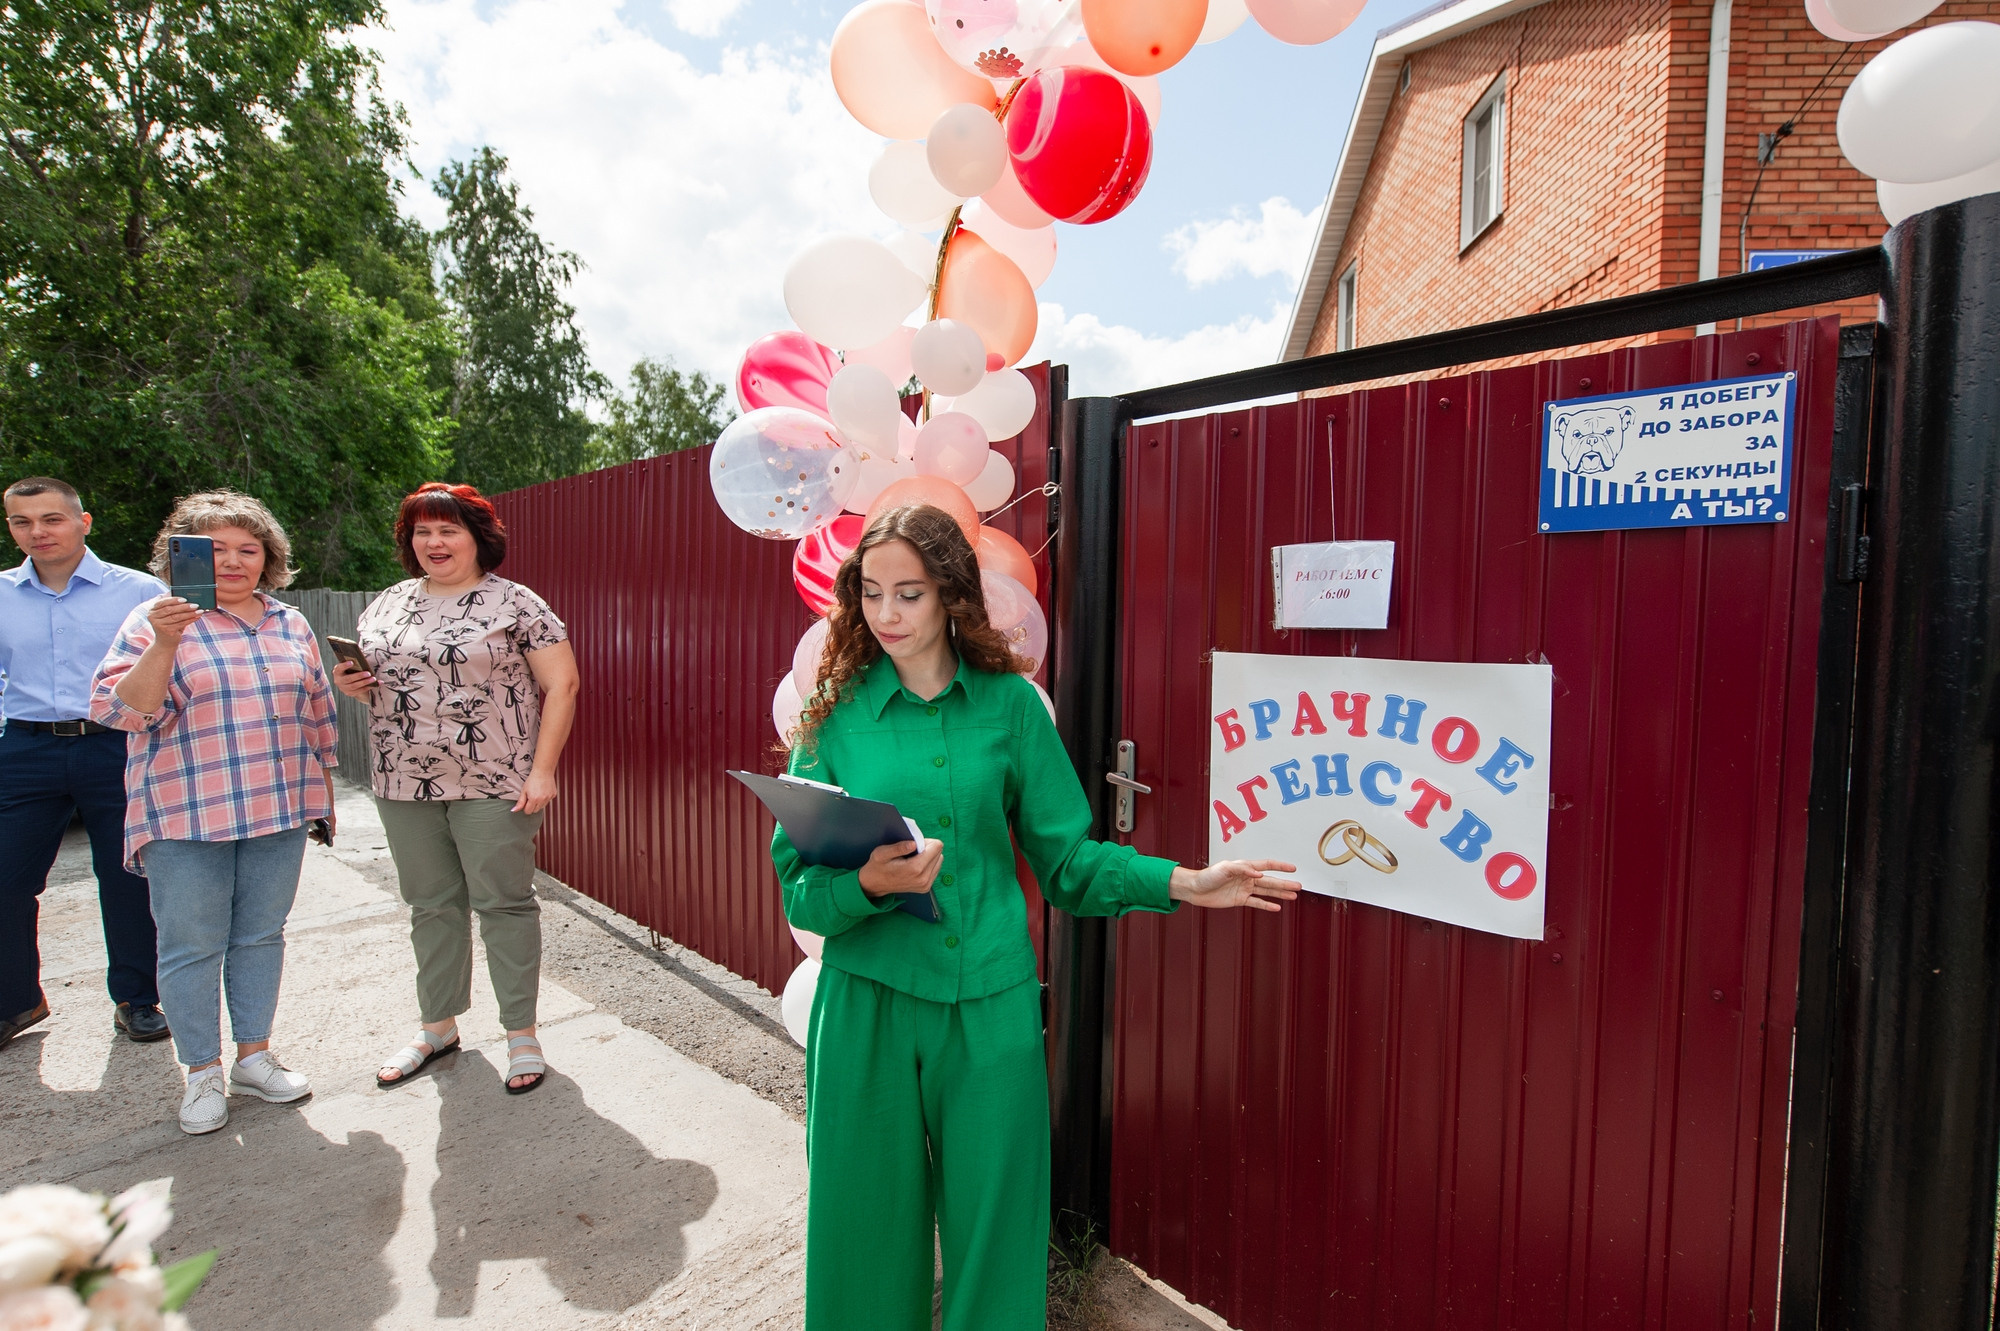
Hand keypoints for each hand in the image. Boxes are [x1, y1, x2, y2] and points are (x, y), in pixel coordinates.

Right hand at [145, 596, 201, 644]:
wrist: (165, 642)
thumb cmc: (169, 625)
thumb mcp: (168, 615)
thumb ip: (173, 607)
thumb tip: (188, 600)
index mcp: (152, 610)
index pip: (162, 602)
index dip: (174, 600)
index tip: (185, 599)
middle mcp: (153, 617)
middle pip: (170, 609)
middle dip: (184, 607)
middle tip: (196, 605)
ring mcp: (159, 625)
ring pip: (176, 617)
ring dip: (189, 613)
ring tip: (199, 611)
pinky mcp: (167, 631)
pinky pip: (181, 624)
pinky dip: (190, 620)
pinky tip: (197, 617)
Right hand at [332, 661, 375, 697]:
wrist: (349, 683)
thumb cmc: (351, 670)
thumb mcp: (350, 666)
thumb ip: (354, 662)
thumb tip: (362, 655)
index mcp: (337, 672)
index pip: (339, 668)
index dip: (345, 665)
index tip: (352, 662)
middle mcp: (338, 681)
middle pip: (348, 679)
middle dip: (359, 676)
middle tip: (368, 673)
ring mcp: (344, 688)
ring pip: (354, 686)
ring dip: (365, 682)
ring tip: (373, 678)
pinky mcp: (350, 693)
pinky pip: (360, 691)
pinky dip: (368, 687)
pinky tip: (375, 684)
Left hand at [513, 771, 557, 813]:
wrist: (543, 771)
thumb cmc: (532, 779)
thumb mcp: (524, 790)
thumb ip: (520, 802)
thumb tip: (514, 810)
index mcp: (534, 799)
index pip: (528, 811)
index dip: (525, 807)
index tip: (526, 801)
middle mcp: (542, 800)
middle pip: (535, 810)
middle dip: (532, 806)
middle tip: (531, 796)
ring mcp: (548, 798)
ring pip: (542, 807)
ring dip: (539, 803)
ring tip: (537, 793)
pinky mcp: (553, 795)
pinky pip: (548, 801)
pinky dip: (545, 798)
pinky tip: (543, 791)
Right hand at [858, 838, 942, 897]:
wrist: (874, 885)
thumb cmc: (877, 867)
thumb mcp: (882, 853)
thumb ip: (899, 847)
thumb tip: (914, 843)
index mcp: (915, 868)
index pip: (937, 846)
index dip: (926, 841)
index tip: (914, 844)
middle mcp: (924, 878)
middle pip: (939, 853)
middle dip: (927, 848)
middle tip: (912, 852)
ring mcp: (926, 885)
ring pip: (939, 861)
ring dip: (928, 857)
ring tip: (913, 859)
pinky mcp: (926, 887)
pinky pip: (935, 869)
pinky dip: (928, 864)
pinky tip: (915, 866)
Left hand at [1169, 860, 1301, 912]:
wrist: (1195, 889)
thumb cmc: (1207, 876)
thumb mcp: (1224, 868)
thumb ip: (1242, 869)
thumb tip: (1259, 874)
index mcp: (1245, 867)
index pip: (1267, 865)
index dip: (1280, 866)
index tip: (1293, 868)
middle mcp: (1247, 877)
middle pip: (1270, 880)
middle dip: (1285, 883)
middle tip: (1299, 886)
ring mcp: (1244, 889)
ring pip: (1267, 891)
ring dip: (1280, 893)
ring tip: (1293, 895)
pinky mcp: (1240, 900)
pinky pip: (1257, 902)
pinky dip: (1267, 905)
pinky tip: (1277, 907)